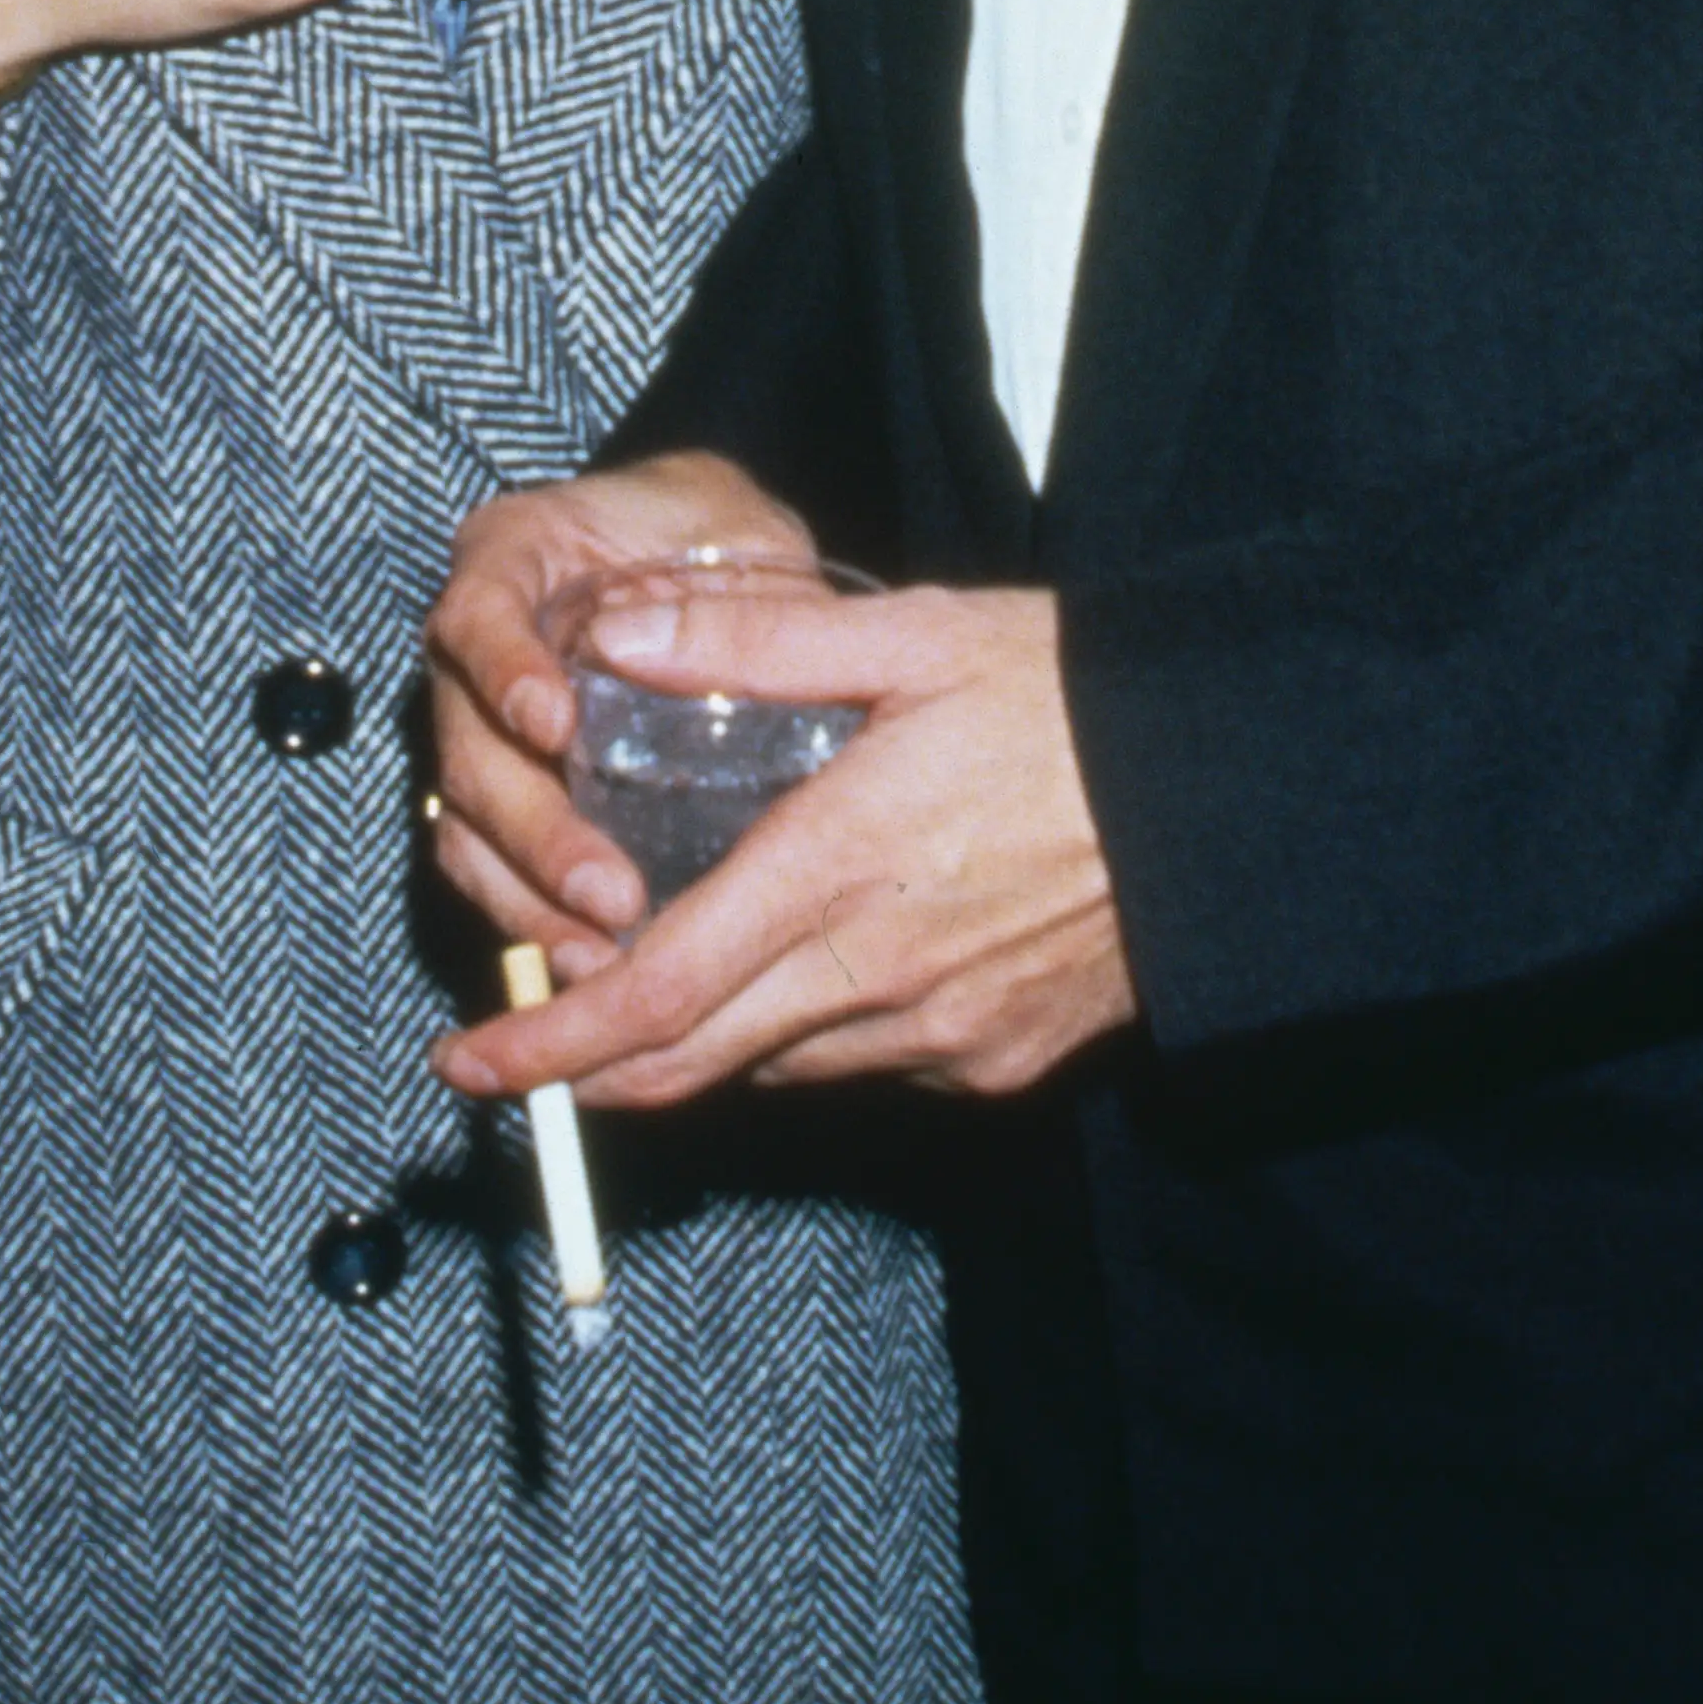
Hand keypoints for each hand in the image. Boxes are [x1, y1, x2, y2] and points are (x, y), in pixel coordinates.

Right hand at [424, 453, 814, 969]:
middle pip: (467, 748)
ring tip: (601, 958)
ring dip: (528, 899)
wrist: (684, 547)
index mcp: (510, 559)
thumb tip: (789, 656)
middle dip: (533, 830)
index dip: (505, 674)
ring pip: (467, 825)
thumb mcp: (738, 528)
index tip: (554, 728)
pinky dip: (532, 922)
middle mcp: (471, 649)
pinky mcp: (501, 799)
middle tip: (610, 892)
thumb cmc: (709, 529)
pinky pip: (491, 869)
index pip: (479, 614)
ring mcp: (476, 729)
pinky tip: (591, 967)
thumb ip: (753, 589)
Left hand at [431, 579, 1136, 1109]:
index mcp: (839, 868)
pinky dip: (806, 1031)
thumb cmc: (1074, 699)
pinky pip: (862, 1066)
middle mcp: (878, 976)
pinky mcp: (994, 1063)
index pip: (657, 994)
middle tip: (513, 1048)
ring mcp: (940, 1035)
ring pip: (774, 1067)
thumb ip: (751, 644)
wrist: (1236, 799)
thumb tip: (615, 636)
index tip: (466, 1059)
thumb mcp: (913, 638)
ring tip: (657, 971)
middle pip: (691, 1063)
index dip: (549, 1042)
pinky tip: (813, 961)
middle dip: (584, 1066)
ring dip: (698, 1039)